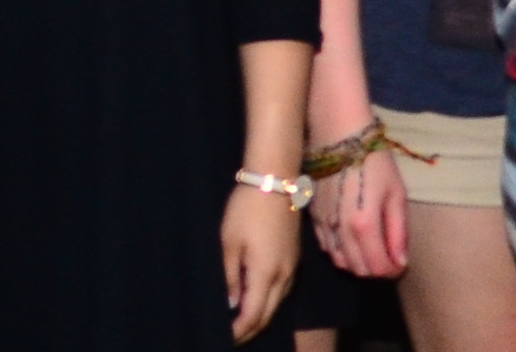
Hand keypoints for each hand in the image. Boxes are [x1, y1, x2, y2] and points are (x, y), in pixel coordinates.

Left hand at [222, 185, 299, 340]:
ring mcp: (292, 266)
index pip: (252, 316)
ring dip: (259, 317)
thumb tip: (231, 305)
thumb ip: (230, 277)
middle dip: (249, 330)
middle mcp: (284, 276)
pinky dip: (267, 302)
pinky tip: (255, 300)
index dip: (238, 332)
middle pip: (268, 315)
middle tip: (229, 338)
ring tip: (239, 323)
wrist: (275, 180)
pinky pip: (282, 290)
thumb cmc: (246, 210)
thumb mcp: (229, 243)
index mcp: (266, 273)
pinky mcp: (293, 257)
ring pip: (277, 303)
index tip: (221, 339)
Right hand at [310, 151, 407, 278]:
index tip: (401, 264)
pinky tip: (352, 241)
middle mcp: (340, 232)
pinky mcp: (312, 219)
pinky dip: (341, 253)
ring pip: (339, 262)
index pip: (377, 268)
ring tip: (373, 250)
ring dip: (358, 263)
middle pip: (357, 269)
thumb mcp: (396, 193)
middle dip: (376, 270)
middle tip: (389, 258)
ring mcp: (323, 227)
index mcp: (363, 226)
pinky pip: (326, 248)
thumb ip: (398, 231)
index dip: (392, 271)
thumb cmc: (374, 162)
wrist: (338, 137)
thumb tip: (401, 263)